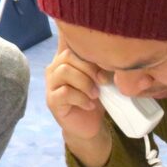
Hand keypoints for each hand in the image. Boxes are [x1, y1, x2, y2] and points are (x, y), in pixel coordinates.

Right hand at [45, 41, 112, 166]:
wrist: (89, 124)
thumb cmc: (95, 97)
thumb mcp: (102, 77)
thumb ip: (102, 64)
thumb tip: (115, 57)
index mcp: (67, 58)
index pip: (72, 42)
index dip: (90, 51)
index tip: (107, 63)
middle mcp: (55, 67)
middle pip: (69, 56)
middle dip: (90, 68)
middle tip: (103, 81)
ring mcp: (51, 84)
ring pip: (65, 72)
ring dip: (85, 83)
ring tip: (96, 94)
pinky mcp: (52, 100)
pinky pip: (64, 92)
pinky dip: (81, 98)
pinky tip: (90, 105)